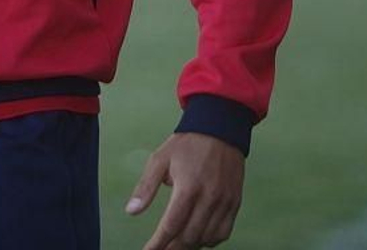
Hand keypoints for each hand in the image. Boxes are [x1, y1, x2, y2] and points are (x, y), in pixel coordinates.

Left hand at [126, 132, 245, 248]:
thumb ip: (146, 187)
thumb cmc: (187, 144)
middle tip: (161, 248)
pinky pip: (223, 233)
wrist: (220, 128)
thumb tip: (131, 212)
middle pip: (189, 237)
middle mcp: (209, 197)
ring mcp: (225, 201)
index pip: (172, 226)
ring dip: (190, 245)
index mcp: (188, 186)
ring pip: (207, 238)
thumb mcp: (160, 159)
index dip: (158, 243)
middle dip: (172, 248)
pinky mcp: (235, 202)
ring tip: (176, 244)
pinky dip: (209, 240)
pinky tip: (197, 237)